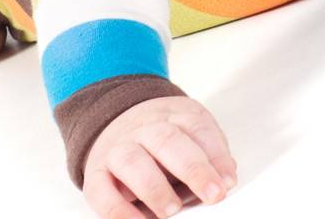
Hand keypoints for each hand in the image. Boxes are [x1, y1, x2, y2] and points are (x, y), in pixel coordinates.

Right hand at [82, 95, 238, 217]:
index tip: (228, 182)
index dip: (215, 156)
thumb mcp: (191, 137)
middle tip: (212, 194)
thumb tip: (226, 178)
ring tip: (173, 210)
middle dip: (192, 168)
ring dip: (154, 187)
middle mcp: (143, 129)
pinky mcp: (96, 175)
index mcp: (173, 116)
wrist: (115, 121)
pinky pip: (101, 192)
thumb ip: (209, 155)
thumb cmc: (163, 141)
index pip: (197, 128)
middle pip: (167, 140)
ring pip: (132, 161)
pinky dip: (118, 211)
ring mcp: (118, 149)